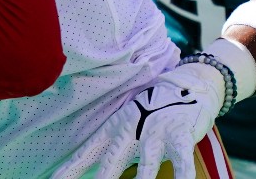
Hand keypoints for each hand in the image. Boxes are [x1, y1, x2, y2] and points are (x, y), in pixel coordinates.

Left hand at [53, 62, 223, 178]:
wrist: (185, 86)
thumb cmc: (148, 114)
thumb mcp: (122, 127)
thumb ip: (105, 149)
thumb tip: (77, 167)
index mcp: (113, 130)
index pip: (86, 153)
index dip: (70, 169)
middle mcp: (131, 131)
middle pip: (114, 159)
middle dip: (104, 178)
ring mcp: (156, 133)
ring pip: (147, 161)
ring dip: (143, 178)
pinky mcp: (181, 135)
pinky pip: (183, 159)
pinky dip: (183, 173)